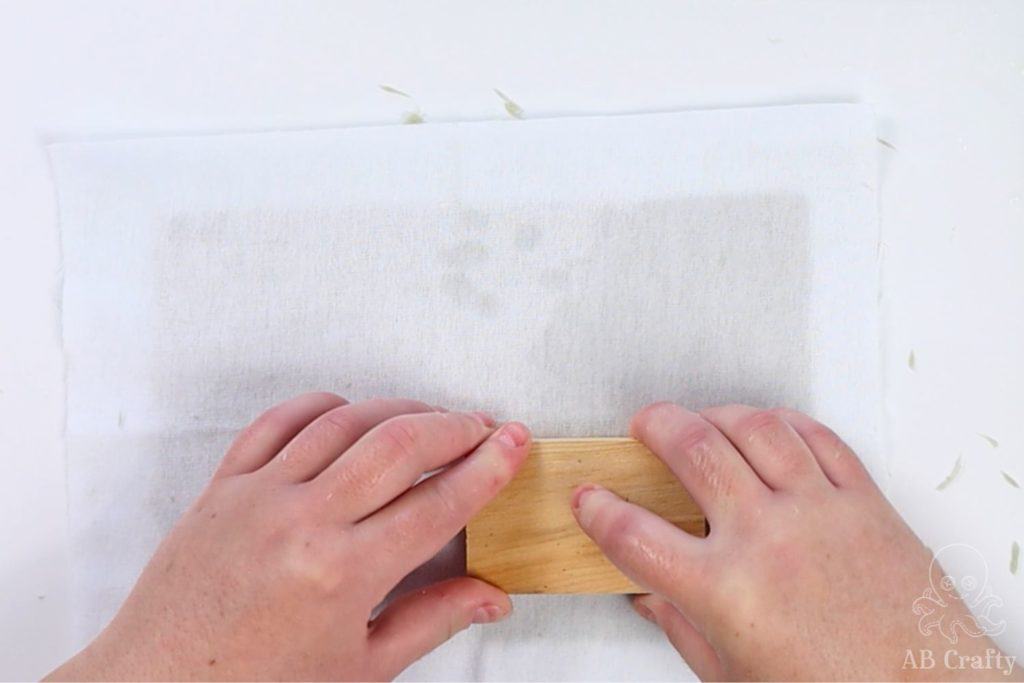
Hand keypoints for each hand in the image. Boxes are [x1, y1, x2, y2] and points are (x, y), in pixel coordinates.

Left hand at [47, 393, 530, 680]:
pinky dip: (321, 405)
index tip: (512, 444)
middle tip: (482, 428)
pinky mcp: (224, 485)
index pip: (437, 504)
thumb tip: (491, 597)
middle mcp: (301, 523)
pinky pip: (277, 421)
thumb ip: (432, 620)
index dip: (487, 468)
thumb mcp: (360, 668)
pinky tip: (348, 410)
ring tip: (429, 418)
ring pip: (344, 422)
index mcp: (342, 575)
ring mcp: (258, 495)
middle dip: (454, 426)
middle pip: (398, 445)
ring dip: (398, 410)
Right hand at [572, 403, 1018, 680]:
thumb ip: (681, 627)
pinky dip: (783, 421)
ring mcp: (817, 511)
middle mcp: (767, 538)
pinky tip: (768, 426)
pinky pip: (817, 436)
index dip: (598, 509)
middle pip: (693, 449)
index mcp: (725, 591)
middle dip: (655, 425)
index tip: (590, 498)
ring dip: (716, 412)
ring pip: (755, 426)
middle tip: (644, 426)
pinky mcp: (862, 499)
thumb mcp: (733, 674)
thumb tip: (650, 597)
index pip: (633, 535)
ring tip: (702, 418)